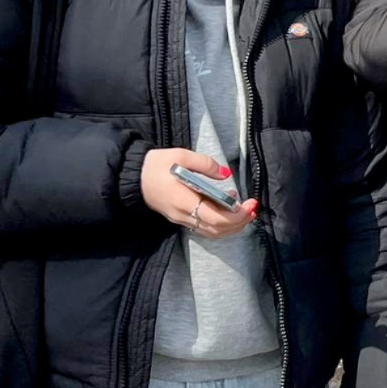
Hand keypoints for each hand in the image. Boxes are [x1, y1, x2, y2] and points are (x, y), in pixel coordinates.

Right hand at [140, 148, 257, 236]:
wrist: (134, 177)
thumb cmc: (156, 165)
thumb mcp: (181, 155)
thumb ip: (206, 164)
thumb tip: (226, 174)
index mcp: (184, 200)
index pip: (215, 218)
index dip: (236, 216)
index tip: (249, 204)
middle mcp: (183, 215)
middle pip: (216, 230)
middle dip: (239, 222)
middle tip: (252, 208)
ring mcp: (180, 219)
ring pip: (211, 233)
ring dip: (231, 226)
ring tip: (245, 212)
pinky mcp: (180, 219)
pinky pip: (204, 229)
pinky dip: (220, 225)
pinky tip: (228, 211)